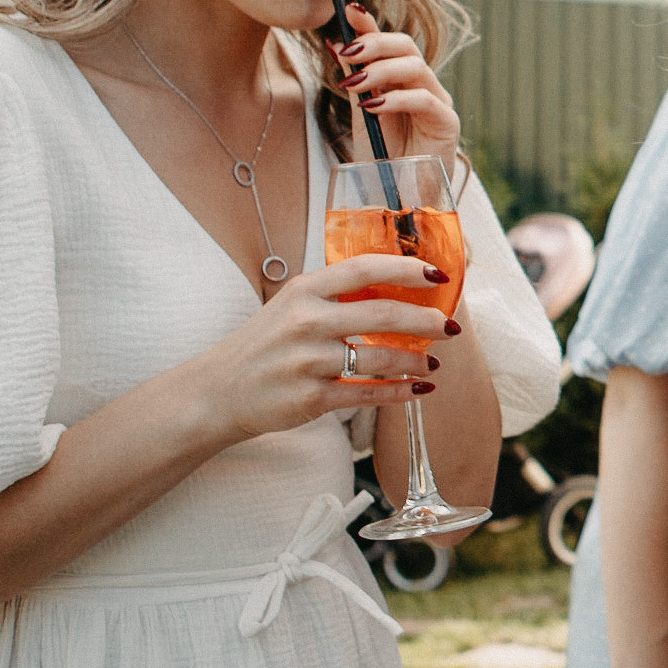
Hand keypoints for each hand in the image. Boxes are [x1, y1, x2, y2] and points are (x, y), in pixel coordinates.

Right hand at [189, 254, 452, 443]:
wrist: (216, 392)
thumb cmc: (264, 345)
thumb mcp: (291, 305)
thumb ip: (334, 294)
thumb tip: (394, 285)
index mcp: (305, 290)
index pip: (365, 269)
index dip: (407, 269)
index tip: (437, 275)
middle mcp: (307, 322)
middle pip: (383, 315)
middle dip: (426, 321)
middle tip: (450, 326)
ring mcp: (308, 362)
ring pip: (380, 360)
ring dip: (416, 362)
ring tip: (433, 363)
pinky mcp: (311, 399)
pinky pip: (368, 395)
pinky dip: (399, 393)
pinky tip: (417, 390)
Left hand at [327, 2, 459, 161]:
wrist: (398, 199)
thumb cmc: (383, 160)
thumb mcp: (362, 114)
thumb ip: (355, 80)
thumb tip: (337, 44)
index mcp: (403, 81)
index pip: (388, 44)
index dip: (369, 24)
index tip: (348, 10)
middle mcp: (423, 86)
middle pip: (406, 47)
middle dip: (374, 43)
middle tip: (347, 52)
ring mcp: (438, 102)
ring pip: (416, 67)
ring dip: (381, 70)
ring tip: (353, 84)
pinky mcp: (448, 124)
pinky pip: (425, 100)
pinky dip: (396, 99)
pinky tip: (372, 106)